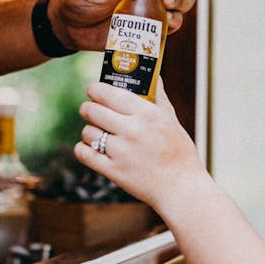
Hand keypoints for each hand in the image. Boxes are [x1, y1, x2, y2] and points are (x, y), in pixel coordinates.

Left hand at [74, 78, 204, 209]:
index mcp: (147, 114)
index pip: (109, 93)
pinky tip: (91, 148)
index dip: (95, 90)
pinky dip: (83, 149)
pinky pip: (84, 154)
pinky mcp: (113, 171)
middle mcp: (132, 130)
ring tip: (98, 133)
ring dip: (89, 131)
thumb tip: (154, 76)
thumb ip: (159, 97)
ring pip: (87, 132)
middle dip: (88, 108)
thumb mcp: (172, 120)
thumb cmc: (179, 152)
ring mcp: (121, 151)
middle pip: (92, 111)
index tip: (93, 91)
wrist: (181, 187)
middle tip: (90, 110)